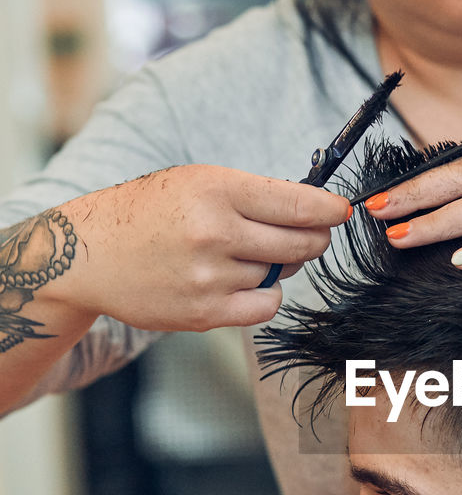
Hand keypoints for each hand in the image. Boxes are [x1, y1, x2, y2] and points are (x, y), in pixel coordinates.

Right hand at [49, 163, 350, 329]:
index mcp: (215, 188)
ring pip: (279, 274)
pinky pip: (264, 307)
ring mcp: (210, 276)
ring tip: (239, 254)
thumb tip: (315, 213)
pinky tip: (240, 283)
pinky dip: (262, 297)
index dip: (328, 210)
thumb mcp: (195, 182)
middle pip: (301, 243)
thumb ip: (252, 195)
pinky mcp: (205, 313)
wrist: (87, 254)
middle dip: (313, 239)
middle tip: (308, 236)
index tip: (340, 212)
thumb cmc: (148, 212)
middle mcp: (214, 232)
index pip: (297, 203)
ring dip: (274, 266)